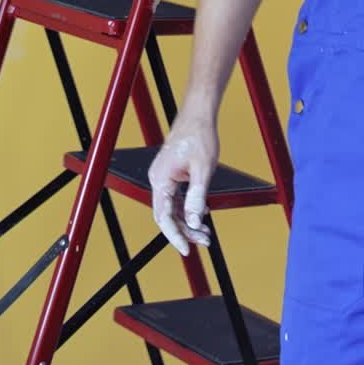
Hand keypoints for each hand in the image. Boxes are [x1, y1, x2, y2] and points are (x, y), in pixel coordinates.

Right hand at [147, 111, 216, 255]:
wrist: (198, 115)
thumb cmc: (198, 136)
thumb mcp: (202, 170)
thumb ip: (197, 198)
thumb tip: (194, 221)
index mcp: (161, 179)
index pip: (163, 217)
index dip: (175, 236)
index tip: (187, 249)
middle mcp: (158, 179)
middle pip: (167, 215)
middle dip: (185, 230)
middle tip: (204, 241)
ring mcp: (164, 177)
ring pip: (172, 209)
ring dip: (188, 221)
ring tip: (205, 233)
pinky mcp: (171, 174)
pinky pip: (176, 199)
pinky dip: (187, 209)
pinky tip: (201, 215)